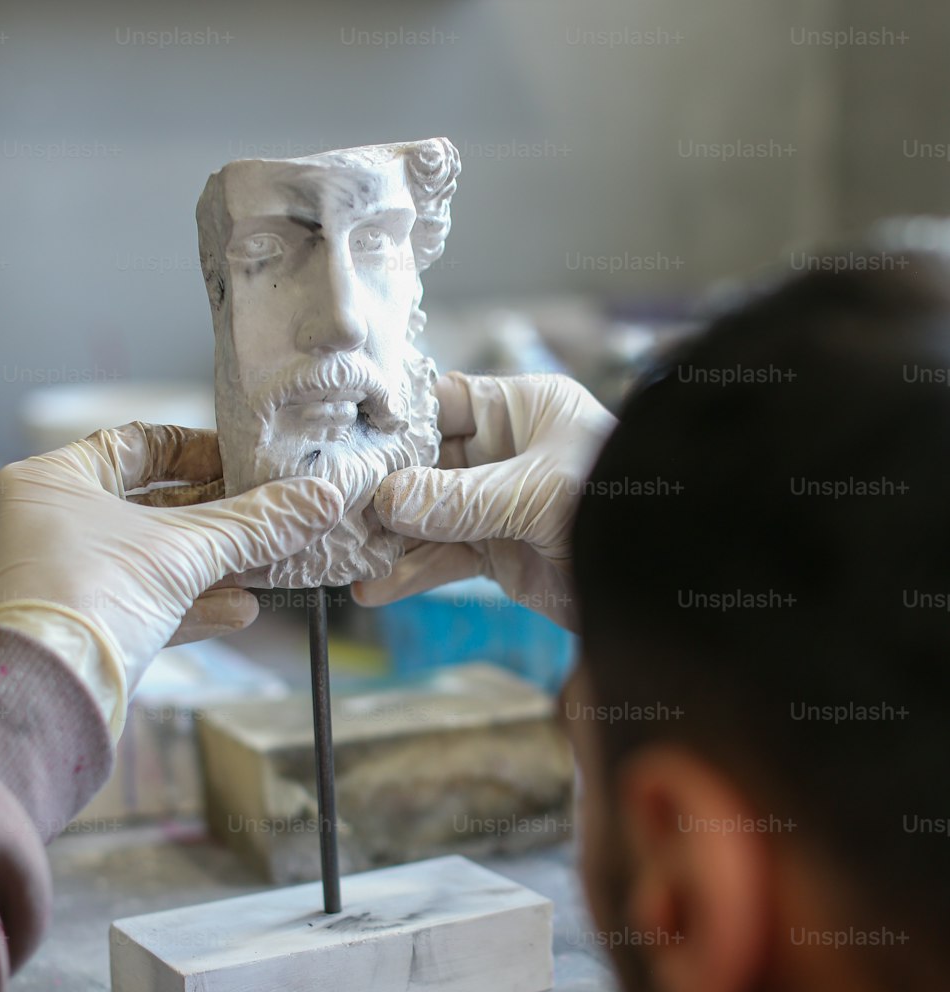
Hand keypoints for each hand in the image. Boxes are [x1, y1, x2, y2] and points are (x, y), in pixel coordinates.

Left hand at [0, 422, 341, 729]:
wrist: (43, 694)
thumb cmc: (86, 598)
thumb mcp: (185, 550)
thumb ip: (256, 524)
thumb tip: (320, 500)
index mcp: (52, 481)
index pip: (134, 446)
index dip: (196, 452)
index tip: (243, 465)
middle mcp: (45, 525)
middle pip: (148, 508)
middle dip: (214, 520)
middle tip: (265, 519)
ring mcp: (57, 581)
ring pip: (148, 563)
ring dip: (209, 568)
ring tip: (264, 569)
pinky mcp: (75, 629)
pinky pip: (139, 606)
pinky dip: (188, 606)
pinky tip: (239, 611)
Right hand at [352, 372, 615, 629]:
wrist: (661, 575)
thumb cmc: (615, 505)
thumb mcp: (536, 494)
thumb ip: (461, 499)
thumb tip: (387, 501)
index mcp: (518, 409)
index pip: (438, 403)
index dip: (393, 422)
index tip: (343, 442)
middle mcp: (502, 450)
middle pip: (420, 463)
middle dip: (377, 489)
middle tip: (329, 508)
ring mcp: (495, 503)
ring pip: (424, 516)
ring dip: (386, 538)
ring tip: (341, 555)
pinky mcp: (496, 552)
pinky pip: (442, 558)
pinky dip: (409, 574)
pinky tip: (372, 588)